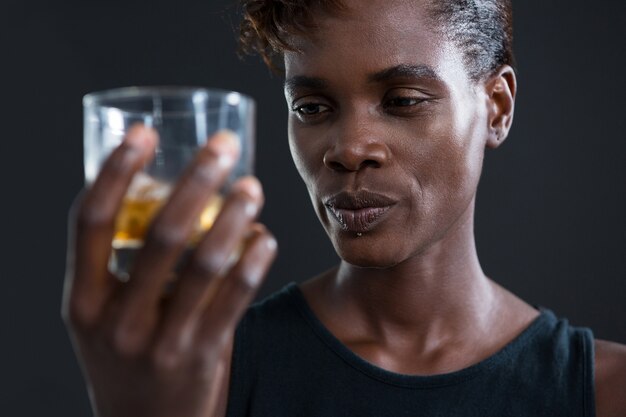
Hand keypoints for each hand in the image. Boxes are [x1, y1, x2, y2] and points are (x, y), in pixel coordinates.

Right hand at [62, 126, 276, 416]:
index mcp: (81, 300)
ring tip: (252, 185)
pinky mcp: (201, 355)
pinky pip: (233, 299)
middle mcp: (115, 319)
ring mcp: (160, 341)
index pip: (90, 222)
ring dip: (232, 216)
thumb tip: (172, 198)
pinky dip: (252, 262)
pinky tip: (263, 237)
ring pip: (204, 264)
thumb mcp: (105, 315)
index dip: (115, 171)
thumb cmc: (126, 357)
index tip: (143, 132)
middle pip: (158, 233)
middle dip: (195, 180)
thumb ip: (126, 266)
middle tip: (223, 145)